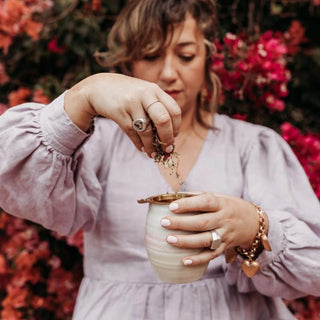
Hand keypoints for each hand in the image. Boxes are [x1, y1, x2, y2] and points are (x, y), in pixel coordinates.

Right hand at [64, 73, 180, 155]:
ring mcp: (131, 103)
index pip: (174, 111)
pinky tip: (143, 148)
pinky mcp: (119, 112)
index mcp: (155, 90)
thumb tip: (170, 137)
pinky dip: (139, 143)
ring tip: (153, 154)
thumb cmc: (128, 94)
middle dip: (167, 138)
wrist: (99, 87)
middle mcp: (145, 94)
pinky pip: (132, 133)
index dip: (176, 128)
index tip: (173, 138)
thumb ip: (158, 109)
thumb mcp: (145, 94)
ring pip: (146, 130)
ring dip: (151, 146)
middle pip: (164, 120)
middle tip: (167, 148)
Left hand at [160, 192, 265, 265]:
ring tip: (169, 239)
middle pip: (202, 223)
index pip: (205, 202)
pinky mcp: (225, 247)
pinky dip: (198, 259)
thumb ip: (198, 196)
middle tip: (164, 222)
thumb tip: (175, 196)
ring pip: (206, 240)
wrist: (253, 222)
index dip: (188, 204)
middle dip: (181, 223)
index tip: (172, 206)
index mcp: (222, 204)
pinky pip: (211, 255)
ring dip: (186, 241)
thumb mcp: (218, 196)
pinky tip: (184, 260)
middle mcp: (224, 219)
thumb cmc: (229, 206)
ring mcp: (226, 235)